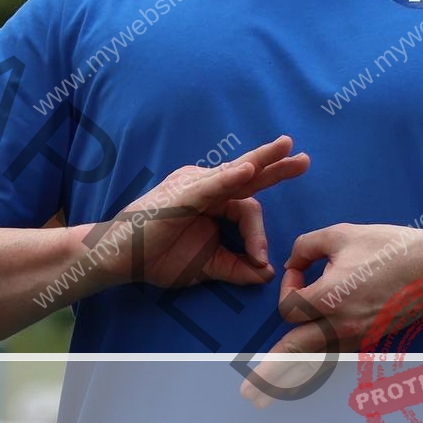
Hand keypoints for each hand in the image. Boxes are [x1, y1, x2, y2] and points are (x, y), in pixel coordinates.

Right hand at [88, 135, 308, 287]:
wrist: (119, 258)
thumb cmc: (157, 256)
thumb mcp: (207, 266)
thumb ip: (236, 268)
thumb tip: (266, 273)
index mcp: (212, 200)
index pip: (248, 208)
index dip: (259, 236)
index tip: (260, 261)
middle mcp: (204, 187)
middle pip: (248, 174)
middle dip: (278, 165)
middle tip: (304, 158)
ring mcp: (192, 187)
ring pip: (234, 173)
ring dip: (261, 161)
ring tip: (286, 148)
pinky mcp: (180, 196)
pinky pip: (210, 186)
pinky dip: (229, 178)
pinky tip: (249, 170)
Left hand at [240, 222, 422, 407]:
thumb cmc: (389, 247)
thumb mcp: (340, 234)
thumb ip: (305, 246)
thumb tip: (292, 263)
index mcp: (330, 298)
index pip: (289, 306)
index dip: (287, 286)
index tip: (301, 270)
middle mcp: (342, 324)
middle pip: (296, 353)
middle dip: (271, 374)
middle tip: (248, 396)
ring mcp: (358, 336)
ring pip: (317, 362)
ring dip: (291, 376)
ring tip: (266, 395)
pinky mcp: (370, 340)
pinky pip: (336, 357)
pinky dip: (317, 367)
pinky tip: (302, 376)